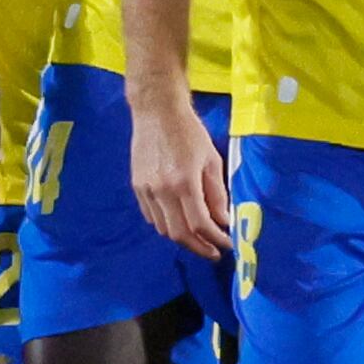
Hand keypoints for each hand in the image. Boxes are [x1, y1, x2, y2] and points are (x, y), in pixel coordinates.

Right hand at [129, 82, 230, 259]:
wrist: (156, 112)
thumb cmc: (189, 132)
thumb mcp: (212, 160)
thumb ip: (217, 194)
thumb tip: (222, 221)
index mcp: (184, 182)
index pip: (200, 224)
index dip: (215, 239)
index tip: (226, 244)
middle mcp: (162, 190)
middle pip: (179, 234)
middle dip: (199, 247)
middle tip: (213, 252)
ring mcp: (146, 190)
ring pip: (163, 228)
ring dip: (183, 238)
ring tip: (199, 238)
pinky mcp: (137, 187)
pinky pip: (151, 217)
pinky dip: (167, 225)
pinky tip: (180, 222)